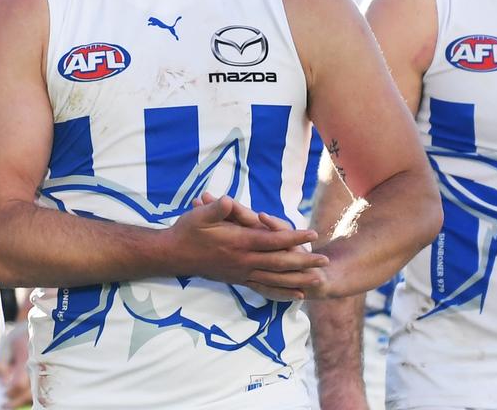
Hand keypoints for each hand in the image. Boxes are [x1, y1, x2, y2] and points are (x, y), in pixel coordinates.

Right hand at [170, 194, 325, 299]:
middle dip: (303, 261)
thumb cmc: (187, 231)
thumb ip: (218, 209)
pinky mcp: (237, 280)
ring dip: (298, 280)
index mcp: (238, 243)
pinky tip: (294, 296)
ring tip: (317, 280)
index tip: (311, 233)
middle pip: (279, 262)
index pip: (272, 240)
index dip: (294, 237)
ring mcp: (241, 273)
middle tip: (324, 261)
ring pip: (275, 279)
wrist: (172, 255)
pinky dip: (280, 293)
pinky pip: (263, 289)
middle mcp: (243, 261)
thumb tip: (230, 201)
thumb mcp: (200, 214)